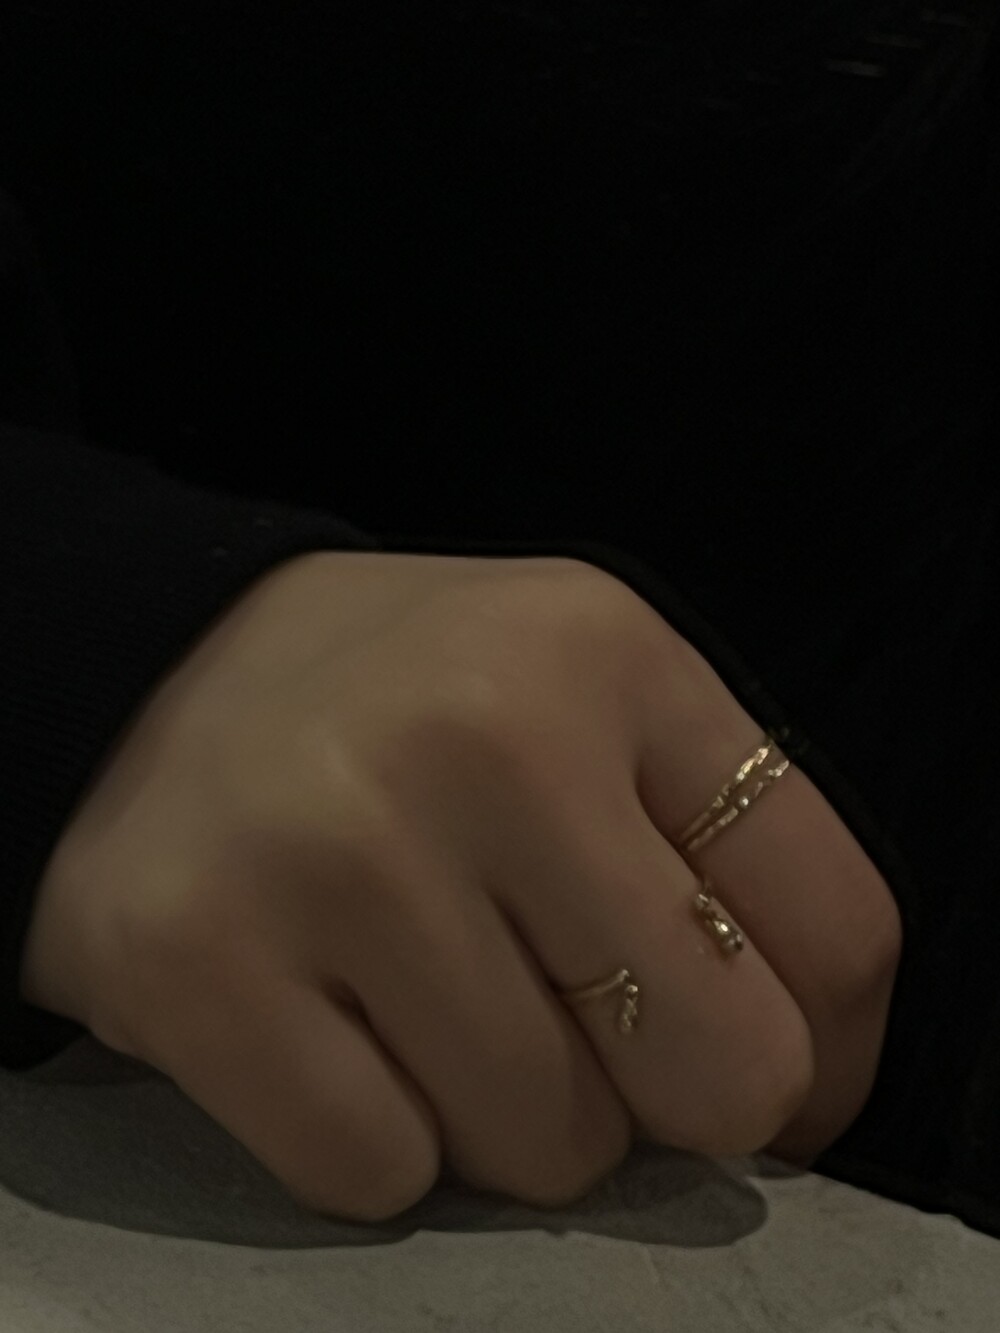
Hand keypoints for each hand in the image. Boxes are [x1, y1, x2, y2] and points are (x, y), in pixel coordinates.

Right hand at [20, 551, 900, 1219]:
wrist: (149, 675)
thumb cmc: (410, 705)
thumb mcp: (590, 694)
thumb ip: (721, 847)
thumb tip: (805, 1086)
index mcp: (606, 654)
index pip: (838, 930)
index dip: (821, 1044)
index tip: (745, 1052)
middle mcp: (483, 735)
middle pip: (718, 1073)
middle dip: (655, 1090)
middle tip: (561, 1017)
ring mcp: (333, 852)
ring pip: (546, 1151)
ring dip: (502, 1111)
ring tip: (421, 993)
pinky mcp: (195, 961)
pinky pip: (381, 1176)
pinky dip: (374, 1135)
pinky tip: (328, 1028)